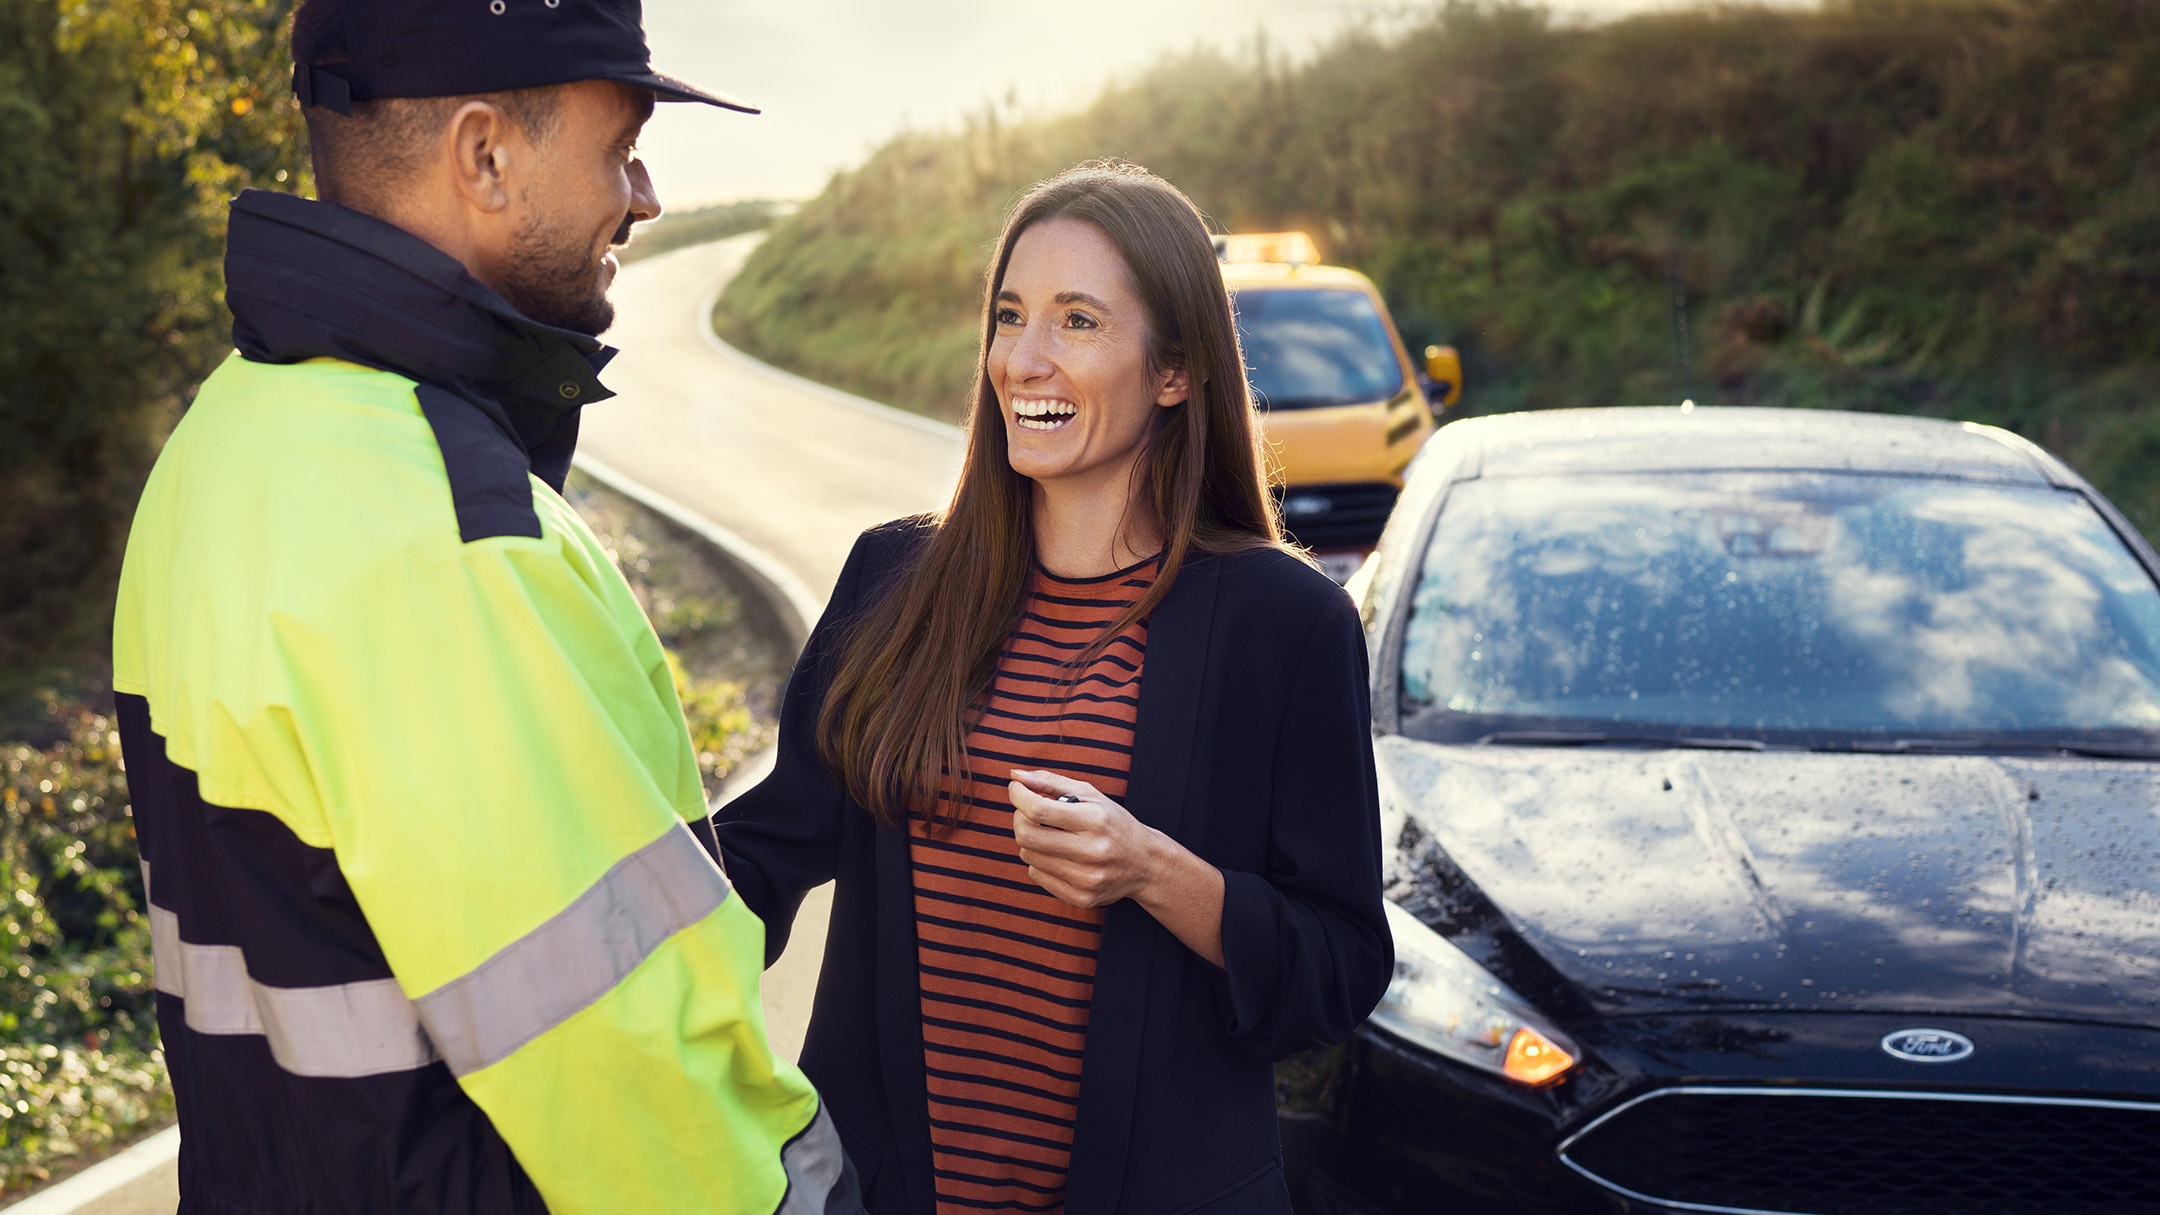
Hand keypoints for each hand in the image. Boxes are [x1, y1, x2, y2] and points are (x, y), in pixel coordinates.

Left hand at [1008, 769, 1226, 966]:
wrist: (1145, 864)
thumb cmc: (1113, 824)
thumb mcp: (1090, 795)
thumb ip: (1051, 782)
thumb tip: (1014, 775)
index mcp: (1095, 820)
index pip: (1039, 810)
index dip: (1018, 796)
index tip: (1016, 789)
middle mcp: (1092, 851)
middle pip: (1027, 836)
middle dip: (1019, 818)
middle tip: (1028, 812)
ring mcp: (1087, 878)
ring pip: (1029, 856)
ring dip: (1031, 841)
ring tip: (1051, 836)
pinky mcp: (1081, 897)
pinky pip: (1037, 876)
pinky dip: (1040, 862)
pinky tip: (1059, 856)